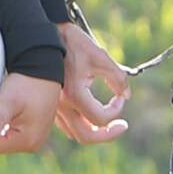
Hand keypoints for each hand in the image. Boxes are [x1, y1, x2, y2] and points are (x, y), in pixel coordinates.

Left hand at [0, 73, 60, 154]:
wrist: (43, 71)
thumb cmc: (27, 85)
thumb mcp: (8, 101)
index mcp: (27, 141)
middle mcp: (33, 143)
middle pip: (0, 144)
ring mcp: (36, 138)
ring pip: (6, 137)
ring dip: (1, 124)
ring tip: (6, 108)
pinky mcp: (35, 131)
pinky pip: (14, 132)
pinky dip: (9, 122)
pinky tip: (12, 110)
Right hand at [57, 23, 133, 142]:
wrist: (47, 37)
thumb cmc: (74, 44)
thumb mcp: (101, 57)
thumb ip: (118, 78)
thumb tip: (126, 96)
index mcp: (74, 94)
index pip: (101, 118)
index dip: (117, 110)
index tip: (120, 96)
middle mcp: (61, 105)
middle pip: (86, 137)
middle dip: (108, 134)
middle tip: (122, 126)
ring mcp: (54, 106)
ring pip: (75, 133)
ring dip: (94, 131)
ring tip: (107, 121)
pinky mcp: (51, 105)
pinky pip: (66, 125)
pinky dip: (82, 124)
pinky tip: (90, 113)